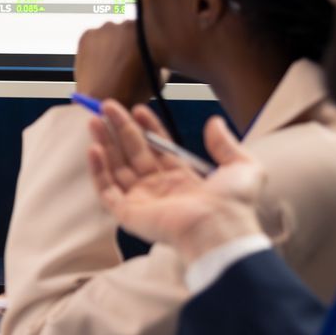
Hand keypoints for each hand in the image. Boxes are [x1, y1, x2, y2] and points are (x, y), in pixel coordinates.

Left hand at [72, 19, 161, 105]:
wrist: (102, 101)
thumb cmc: (131, 93)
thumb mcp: (159, 77)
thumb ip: (161, 58)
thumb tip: (159, 50)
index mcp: (148, 33)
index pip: (147, 30)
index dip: (142, 44)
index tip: (138, 54)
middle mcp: (127, 25)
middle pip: (127, 29)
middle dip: (126, 42)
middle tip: (123, 61)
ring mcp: (106, 28)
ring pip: (110, 33)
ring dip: (111, 43)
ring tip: (110, 64)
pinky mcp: (88, 34)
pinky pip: (94, 37)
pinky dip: (95, 47)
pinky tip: (98, 63)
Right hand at [86, 101, 265, 258]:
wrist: (219, 227)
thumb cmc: (233, 203)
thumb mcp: (242, 166)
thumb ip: (225, 144)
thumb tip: (214, 121)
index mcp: (182, 179)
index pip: (158, 148)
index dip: (148, 128)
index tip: (138, 108)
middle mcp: (159, 188)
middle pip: (133, 153)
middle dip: (120, 129)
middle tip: (107, 107)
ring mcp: (142, 201)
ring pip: (116, 167)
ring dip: (104, 143)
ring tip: (94, 121)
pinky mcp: (128, 213)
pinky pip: (106, 189)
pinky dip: (97, 170)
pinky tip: (93, 148)